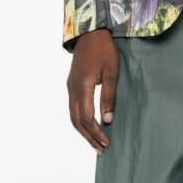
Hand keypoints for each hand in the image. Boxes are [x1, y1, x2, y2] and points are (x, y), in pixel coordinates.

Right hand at [67, 27, 118, 153]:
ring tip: (95, 143)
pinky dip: (80, 121)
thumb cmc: (104, 50)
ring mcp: (70, 87)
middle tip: (101, 150)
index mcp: (82, 86)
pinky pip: (73, 108)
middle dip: (88, 137)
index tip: (107, 142)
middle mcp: (72, 89)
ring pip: (73, 116)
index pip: (87, 117)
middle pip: (77, 121)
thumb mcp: (111, 72)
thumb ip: (109, 96)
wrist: (90, 32)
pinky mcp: (72, 85)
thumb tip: (108, 120)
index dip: (96, 132)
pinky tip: (89, 126)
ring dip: (83, 131)